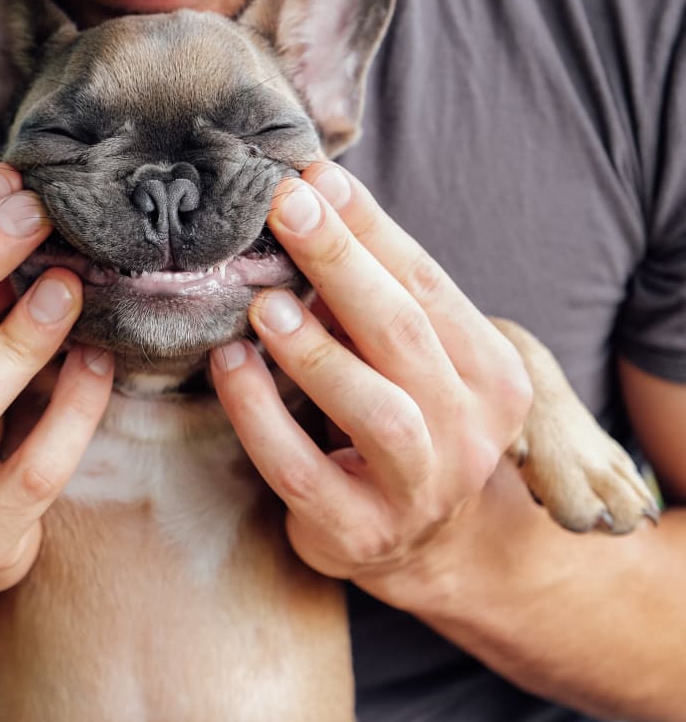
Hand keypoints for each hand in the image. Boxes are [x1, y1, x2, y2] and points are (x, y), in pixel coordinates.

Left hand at [210, 161, 531, 595]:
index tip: (317, 178)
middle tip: (285, 207)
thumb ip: (375, 296)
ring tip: (263, 304)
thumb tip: (314, 200)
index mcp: (491, 374)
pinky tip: (230, 366)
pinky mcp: (359, 533)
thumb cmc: (407, 423)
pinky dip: (261, 416)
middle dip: (342, 263)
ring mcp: (420, 490)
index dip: (371, 230)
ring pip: (376, 410)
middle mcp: (469, 431)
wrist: (424, 543)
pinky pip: (303, 471)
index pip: (429, 285)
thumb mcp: (411, 359)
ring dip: (315, 350)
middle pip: (405, 333)